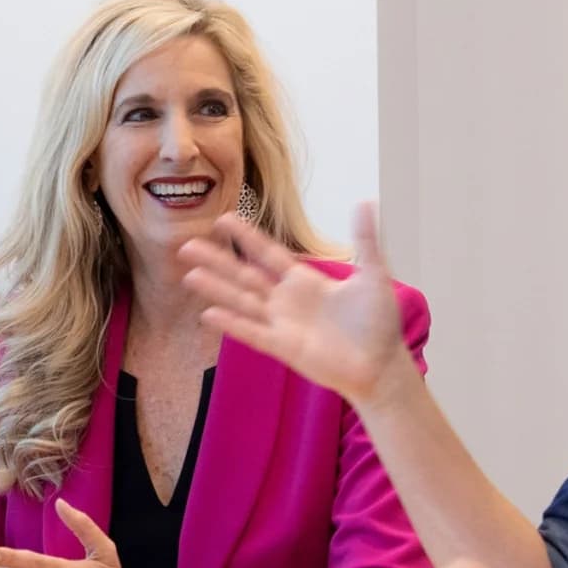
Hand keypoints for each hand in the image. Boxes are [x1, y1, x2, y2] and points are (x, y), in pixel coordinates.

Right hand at [178, 201, 409, 406]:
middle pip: (243, 275)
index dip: (245, 237)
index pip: (267, 253)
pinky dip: (232, 324)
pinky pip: (252, 333)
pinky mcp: (283, 347)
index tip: (222, 219)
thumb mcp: (374, 274)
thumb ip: (365, 240)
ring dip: (216, 288)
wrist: (382, 365)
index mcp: (304, 281)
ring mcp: (282, 324)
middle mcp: (286, 301)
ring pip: (241, 301)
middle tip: (186, 245)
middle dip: (217, 260)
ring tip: (189, 274)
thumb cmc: (378, 324)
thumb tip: (366, 202)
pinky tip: (209, 314)